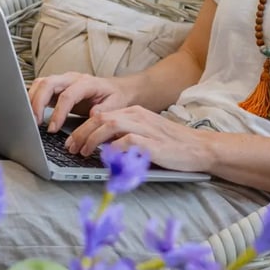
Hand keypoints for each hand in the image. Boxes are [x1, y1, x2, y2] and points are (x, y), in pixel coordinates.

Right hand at [28, 72, 132, 131]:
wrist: (115, 88)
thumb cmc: (114, 96)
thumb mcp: (116, 104)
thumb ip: (105, 109)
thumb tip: (92, 115)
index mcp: (86, 83)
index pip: (67, 95)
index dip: (58, 112)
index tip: (53, 128)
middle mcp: (72, 78)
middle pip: (48, 83)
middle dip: (38, 102)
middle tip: (34, 123)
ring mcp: (62, 81)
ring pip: (41, 83)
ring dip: (32, 100)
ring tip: (30, 120)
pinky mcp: (57, 87)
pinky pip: (40, 88)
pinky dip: (33, 99)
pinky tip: (32, 114)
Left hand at [66, 105, 212, 172]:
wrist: (199, 148)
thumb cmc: (172, 146)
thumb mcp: (146, 135)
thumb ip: (125, 136)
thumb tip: (101, 147)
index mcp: (135, 112)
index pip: (102, 115)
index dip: (83, 128)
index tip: (73, 141)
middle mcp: (138, 116)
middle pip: (101, 118)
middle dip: (82, 133)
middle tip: (71, 148)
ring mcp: (145, 128)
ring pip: (110, 125)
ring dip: (92, 140)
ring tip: (82, 153)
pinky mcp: (152, 142)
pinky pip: (126, 141)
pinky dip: (113, 149)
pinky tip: (106, 157)